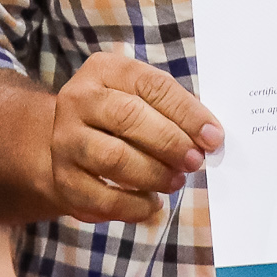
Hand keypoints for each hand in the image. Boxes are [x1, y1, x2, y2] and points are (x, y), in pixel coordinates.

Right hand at [35, 52, 221, 224]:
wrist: (68, 143)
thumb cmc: (119, 117)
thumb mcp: (141, 97)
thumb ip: (173, 110)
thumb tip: (210, 138)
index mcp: (104, 70)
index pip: (151, 85)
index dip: (187, 112)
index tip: (213, 137)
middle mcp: (78, 100)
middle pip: (128, 117)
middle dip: (169, 142)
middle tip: (195, 161)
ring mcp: (65, 140)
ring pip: (113, 158)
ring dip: (154, 174)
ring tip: (176, 181)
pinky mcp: (63, 178)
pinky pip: (101, 197)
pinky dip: (133, 205)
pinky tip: (152, 203)